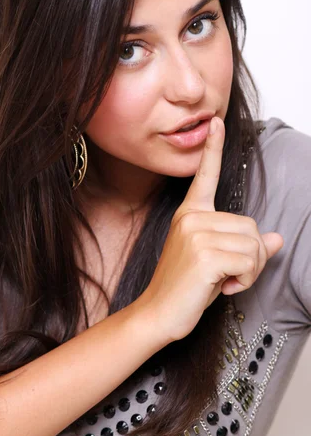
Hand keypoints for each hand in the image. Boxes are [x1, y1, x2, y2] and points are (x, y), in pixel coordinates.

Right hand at [136, 116, 283, 344]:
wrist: (158, 313)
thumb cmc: (184, 286)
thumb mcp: (216, 261)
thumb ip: (245, 246)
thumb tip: (277, 238)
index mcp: (190, 214)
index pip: (205, 176)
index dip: (213, 149)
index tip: (216, 122)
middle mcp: (192, 217)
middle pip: (252, 227)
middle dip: (251, 257)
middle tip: (227, 274)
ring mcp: (196, 234)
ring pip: (254, 245)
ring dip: (249, 271)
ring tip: (222, 280)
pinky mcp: (205, 254)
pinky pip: (249, 262)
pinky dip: (245, 280)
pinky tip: (222, 287)